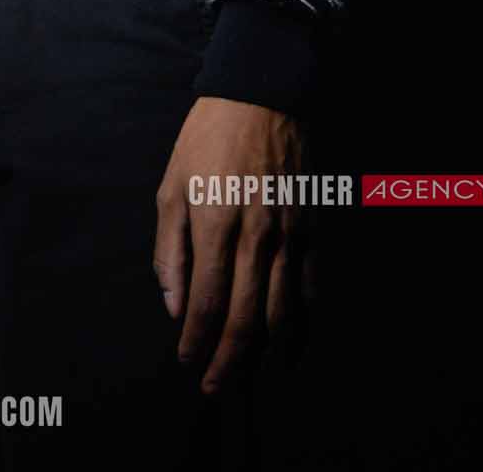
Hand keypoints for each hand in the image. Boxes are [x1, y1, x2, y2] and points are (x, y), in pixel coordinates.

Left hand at [153, 96, 310, 393]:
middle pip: (245, 318)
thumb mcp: (172, 183)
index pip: (205, 301)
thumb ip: (169, 248)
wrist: (264, 94)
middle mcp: (255, 237)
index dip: (195, 339)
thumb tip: (172, 304)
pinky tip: (292, 348)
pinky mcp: (313, 230)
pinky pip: (312, 289)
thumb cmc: (209, 138)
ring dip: (265, 355)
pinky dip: (304, 325)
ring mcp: (289, 236)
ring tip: (249, 378)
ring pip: (282, 313)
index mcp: (214, 223)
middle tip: (214, 387)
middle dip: (228, 361)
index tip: (186, 360)